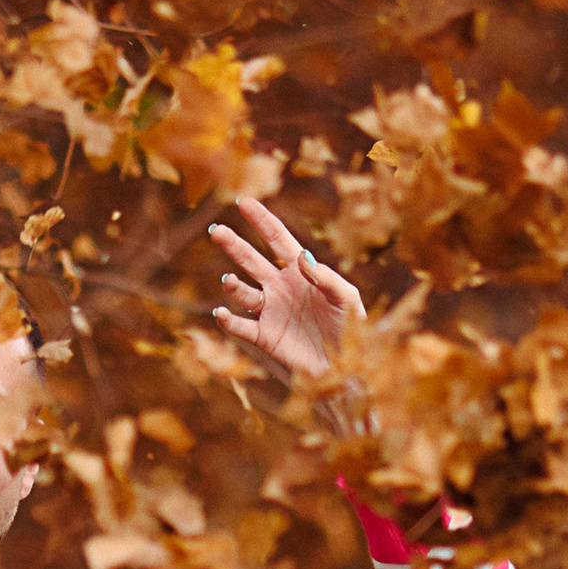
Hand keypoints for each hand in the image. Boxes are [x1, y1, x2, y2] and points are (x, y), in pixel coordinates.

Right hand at [209, 197, 364, 381]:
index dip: (261, 220)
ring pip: (242, 292)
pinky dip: (228, 320)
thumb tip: (301, 256)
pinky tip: (222, 313)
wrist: (345, 366)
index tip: (243, 202)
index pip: (277, 239)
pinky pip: (240, 326)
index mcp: (300, 271)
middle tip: (216, 230)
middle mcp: (280, 287)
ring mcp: (270, 311)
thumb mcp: (346, 298)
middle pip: (251, 260)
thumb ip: (325, 276)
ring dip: (233, 285)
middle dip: (233, 245)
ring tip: (230, 281)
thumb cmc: (351, 327)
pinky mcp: (264, 336)